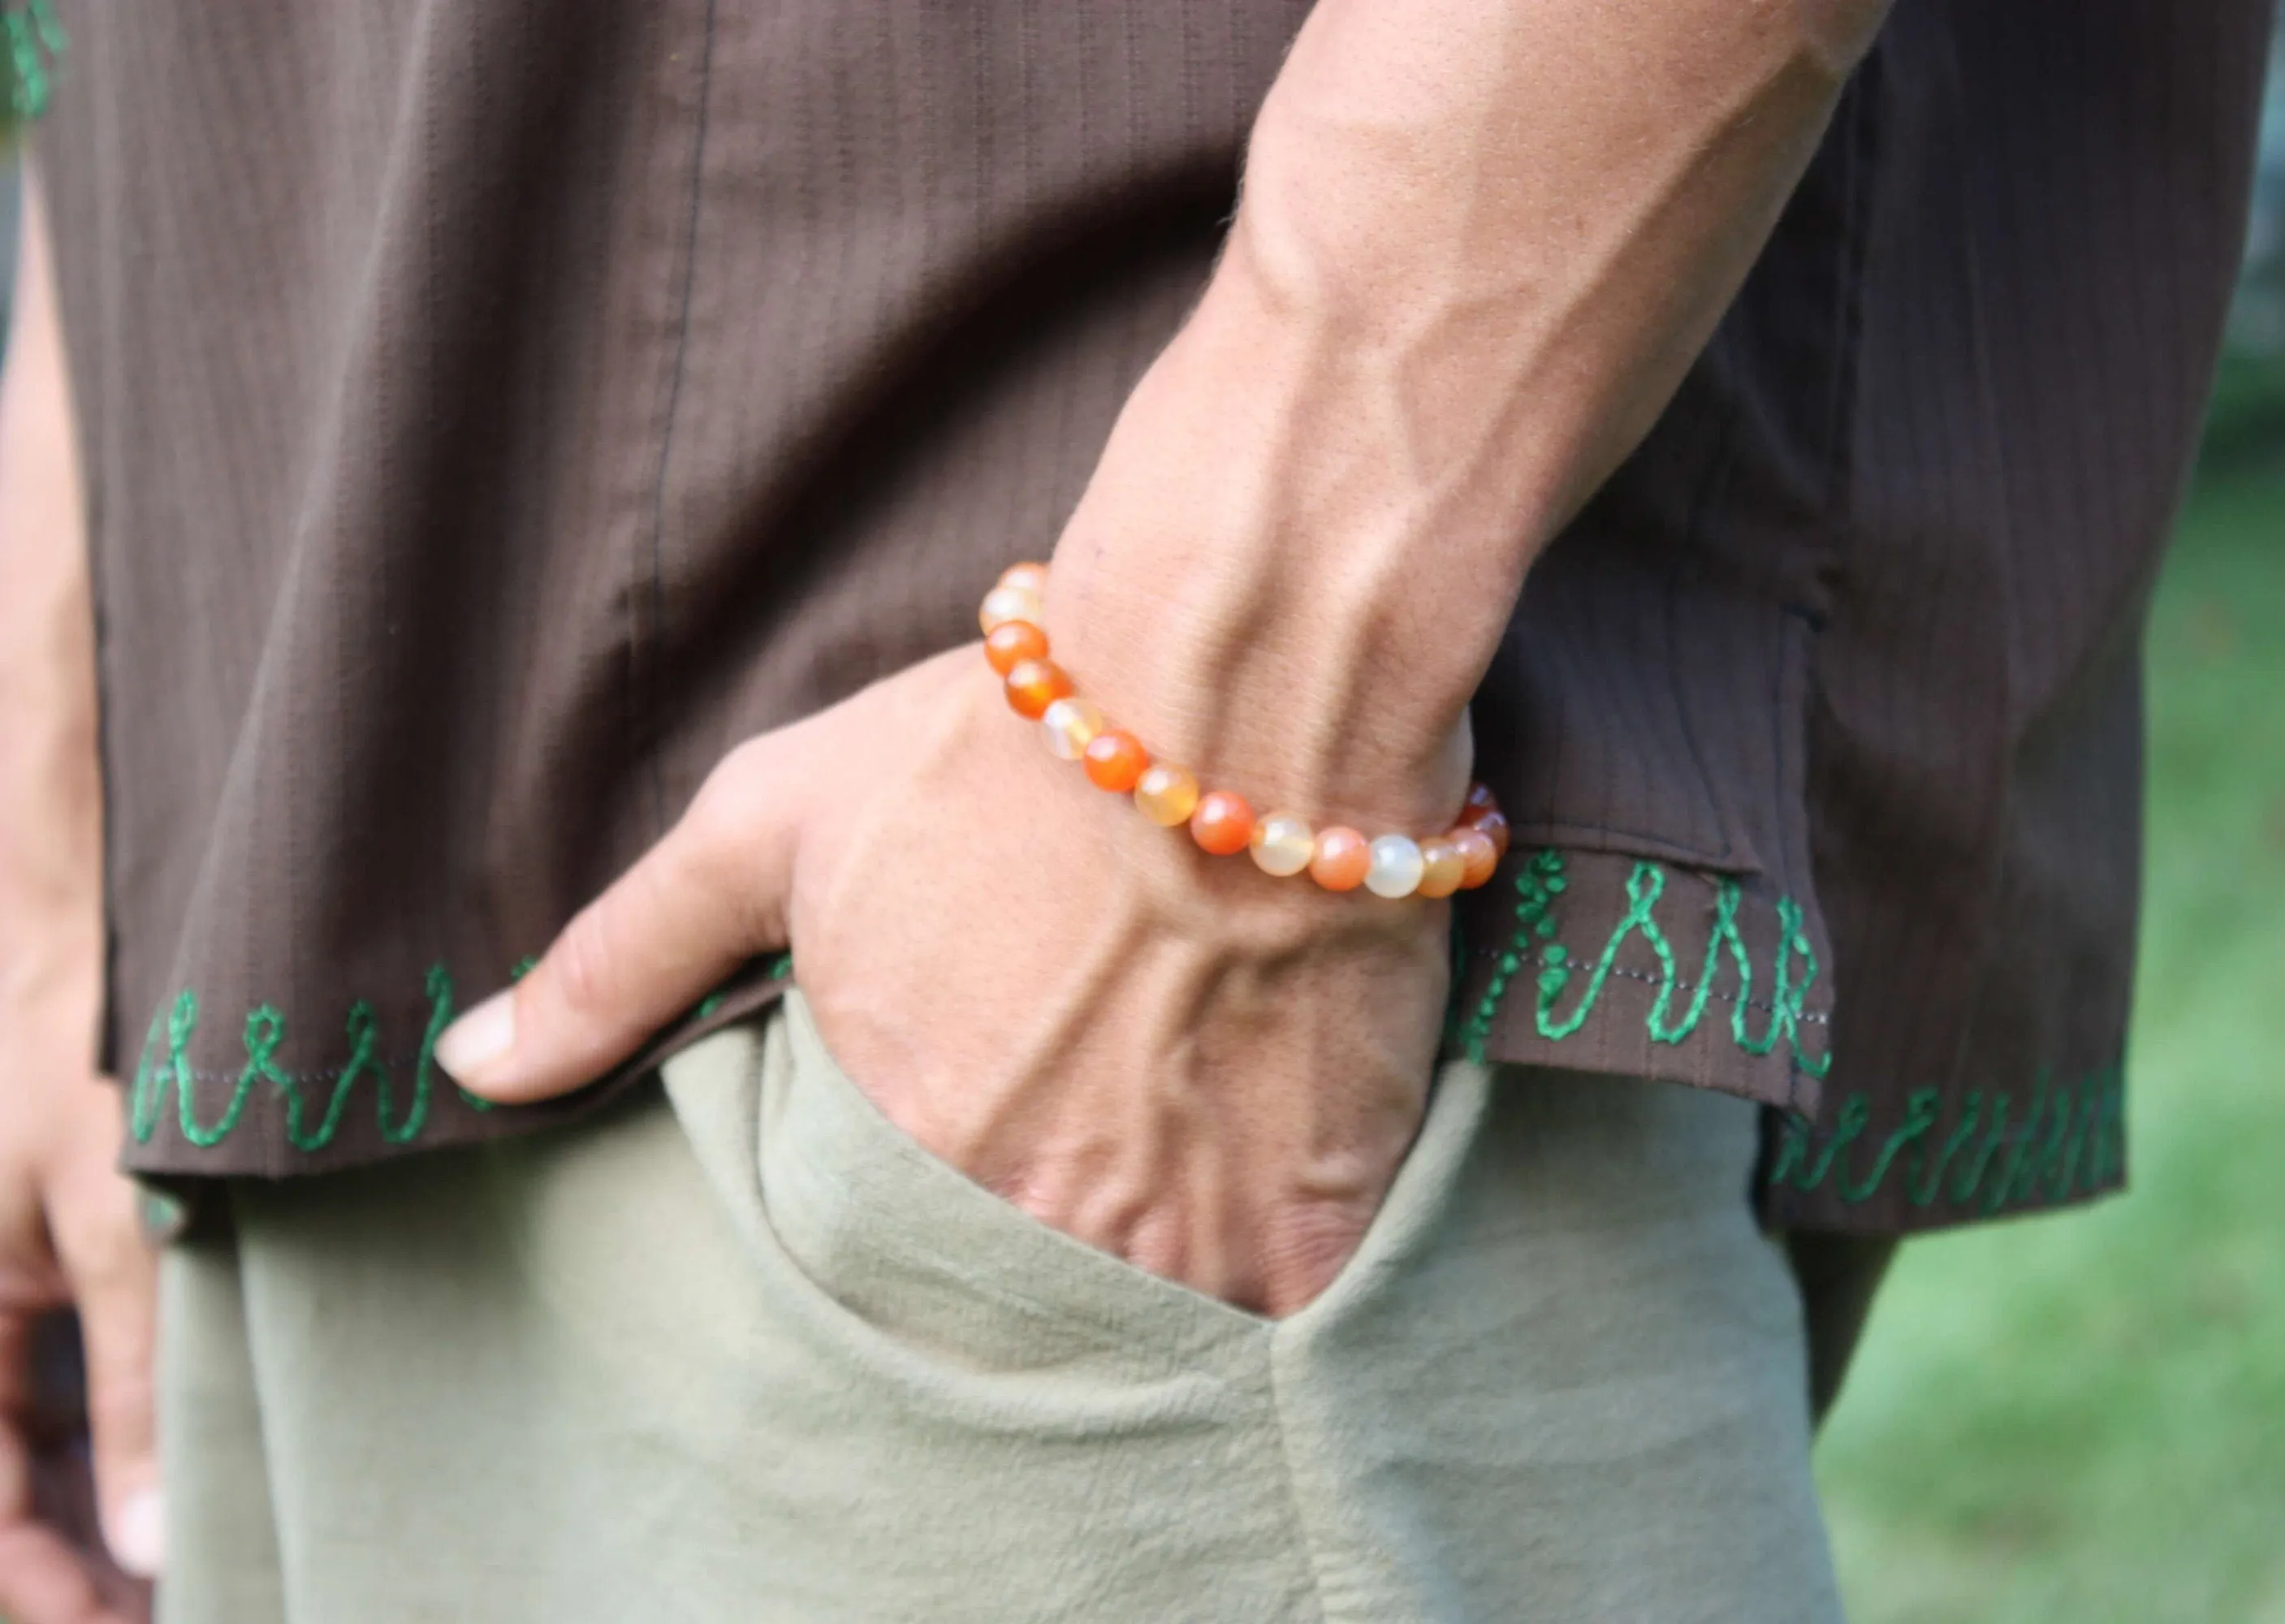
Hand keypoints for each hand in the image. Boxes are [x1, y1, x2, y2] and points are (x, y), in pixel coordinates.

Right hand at [0, 1012, 157, 1622]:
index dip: (41, 1587)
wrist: (86, 942)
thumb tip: (149, 1537)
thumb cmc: (91, 1063)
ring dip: (79, 1509)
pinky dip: (94, 1437)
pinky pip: (42, 1384)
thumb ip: (133, 1380)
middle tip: (161, 1603)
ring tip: (177, 1560)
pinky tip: (168, 1469)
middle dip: (62, 1562)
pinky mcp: (30, 1265)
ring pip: (18, 1444)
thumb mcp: (117, 1227)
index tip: (124, 1622)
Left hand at [440, 647, 1452, 1314]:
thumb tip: (475, 1063)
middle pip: (1008, 1309)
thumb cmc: (997, 748)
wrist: (1242, 694)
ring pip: (1141, 1326)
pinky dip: (1263, 1272)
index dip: (912, 1215)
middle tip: (1069, 1130)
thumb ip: (617, 959)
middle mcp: (1034, 1223)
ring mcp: (1185, 1236)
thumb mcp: (768, 823)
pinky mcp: (1313, 1221)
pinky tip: (1255, 1171)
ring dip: (1144, 1265)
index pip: (866, 1273)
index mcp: (896, 1151)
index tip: (956, 1142)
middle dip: (1025, 1246)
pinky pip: (1281, 1319)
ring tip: (1159, 1144)